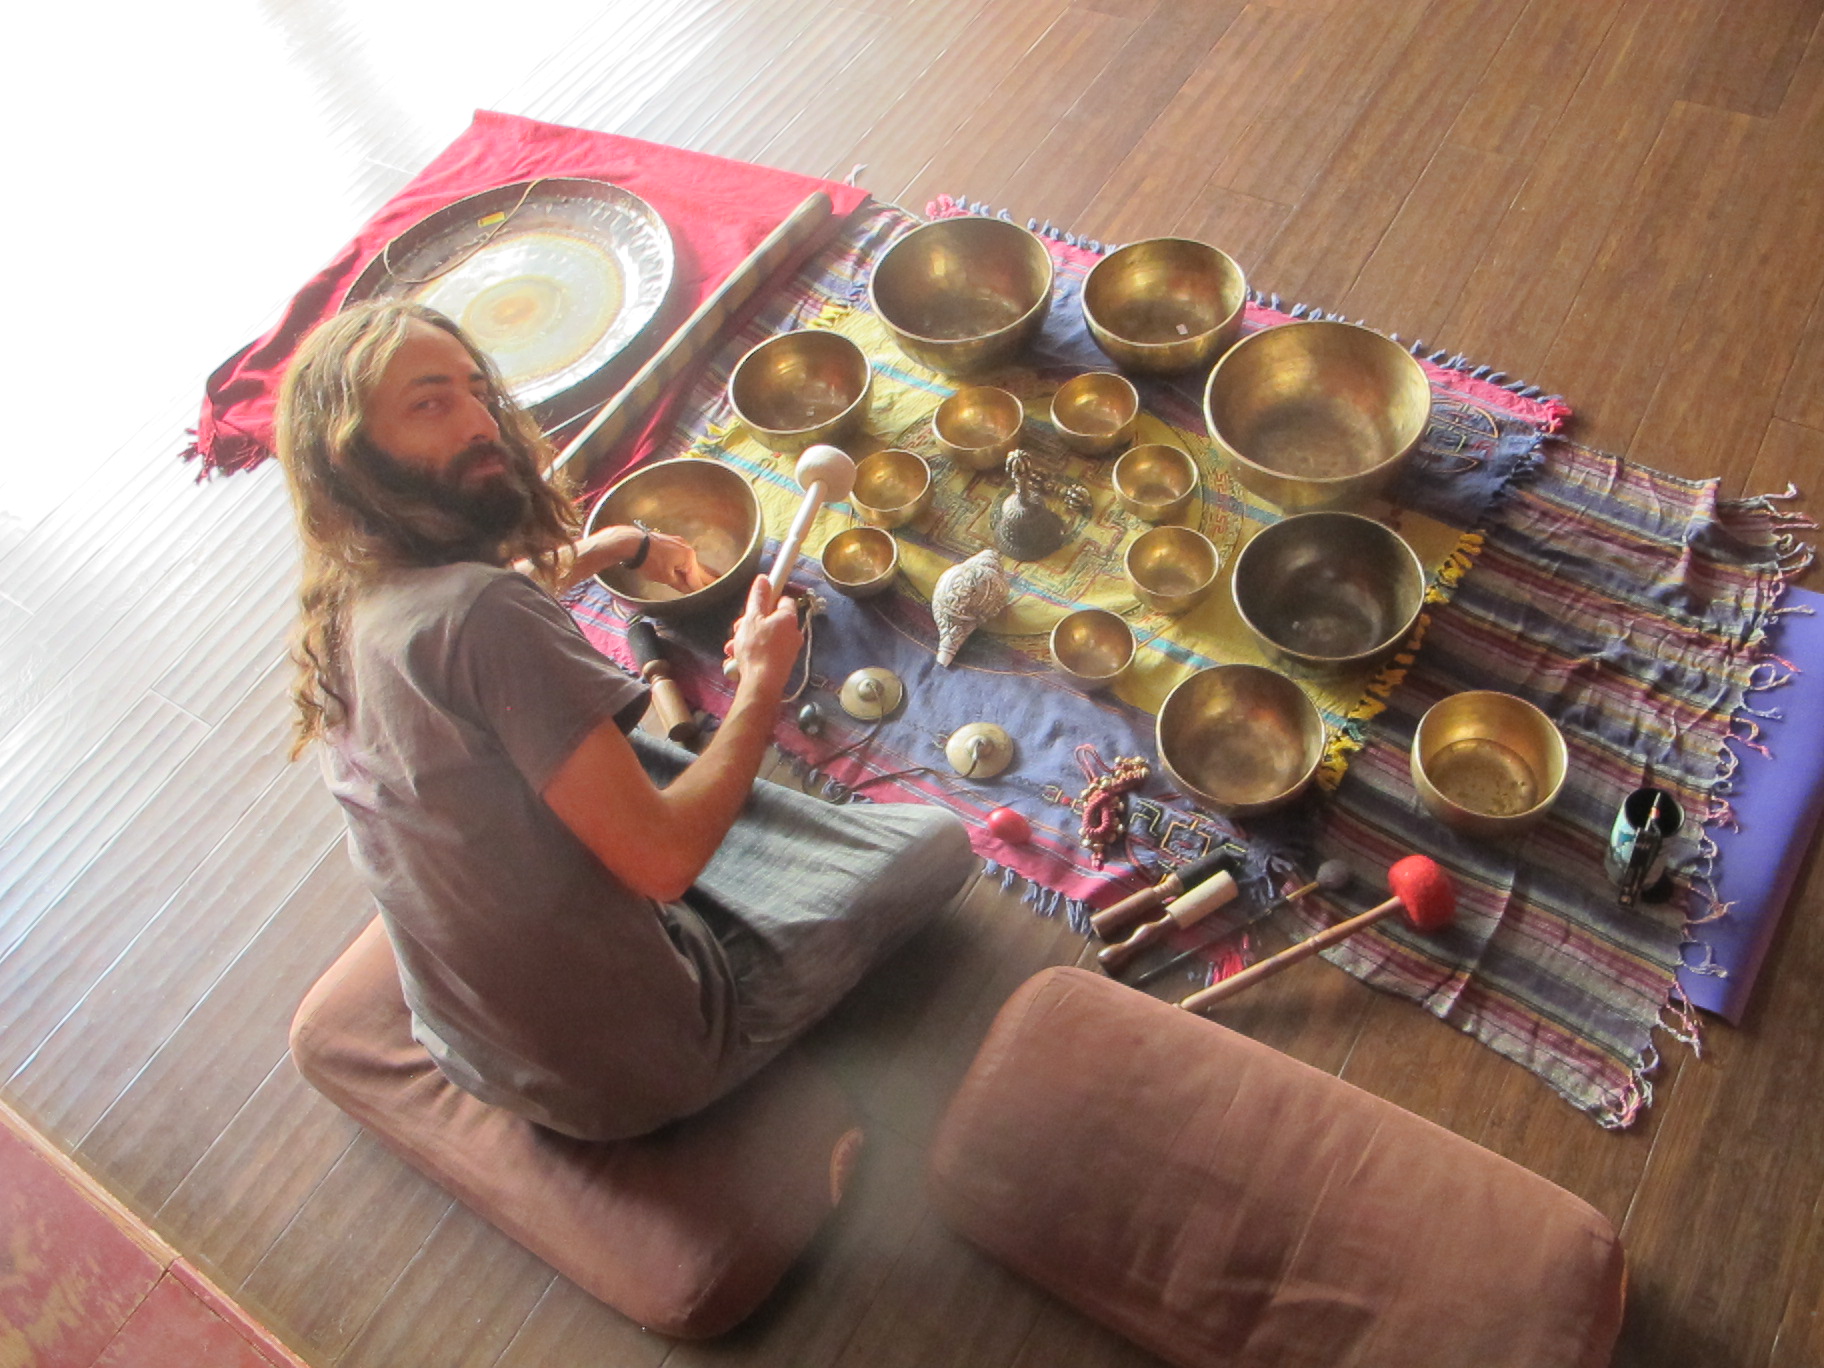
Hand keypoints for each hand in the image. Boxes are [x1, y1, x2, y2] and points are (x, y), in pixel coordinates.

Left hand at [641, 531, 714, 591]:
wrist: (631, 543)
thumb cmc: (649, 560)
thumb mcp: (666, 578)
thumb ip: (681, 584)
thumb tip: (689, 590)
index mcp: (689, 557)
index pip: (697, 579)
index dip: (700, 590)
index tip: (705, 597)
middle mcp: (686, 547)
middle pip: (694, 568)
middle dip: (698, 579)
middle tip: (710, 587)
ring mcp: (677, 542)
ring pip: (686, 561)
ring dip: (688, 572)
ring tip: (691, 583)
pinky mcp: (668, 541)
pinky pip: (678, 555)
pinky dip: (680, 564)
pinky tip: (678, 570)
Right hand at [727, 576, 803, 696]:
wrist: (761, 683)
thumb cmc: (757, 649)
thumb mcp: (752, 618)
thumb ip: (758, 598)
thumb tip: (764, 579)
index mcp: (788, 618)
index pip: (782, 599)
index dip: (767, 599)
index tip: (755, 603)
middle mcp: (793, 633)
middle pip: (770, 620)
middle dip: (751, 624)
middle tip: (738, 630)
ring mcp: (788, 650)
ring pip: (765, 637)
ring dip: (747, 640)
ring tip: (734, 648)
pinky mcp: (781, 664)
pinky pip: (765, 652)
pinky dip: (752, 653)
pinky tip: (739, 659)